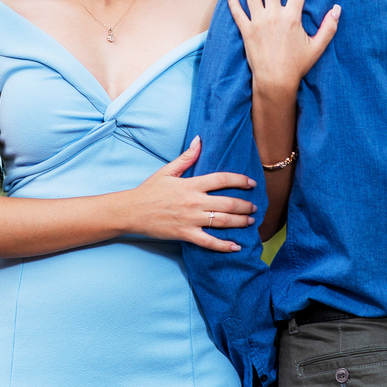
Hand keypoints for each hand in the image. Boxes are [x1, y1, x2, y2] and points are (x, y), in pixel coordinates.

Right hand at [125, 136, 256, 251]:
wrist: (131, 211)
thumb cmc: (149, 190)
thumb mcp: (167, 171)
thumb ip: (187, 157)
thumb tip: (199, 140)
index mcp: (191, 184)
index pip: (222, 179)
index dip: (240, 180)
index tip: (251, 183)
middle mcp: (194, 202)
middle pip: (228, 203)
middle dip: (246, 206)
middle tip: (255, 207)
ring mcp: (190, 220)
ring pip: (222, 221)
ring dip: (240, 222)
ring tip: (250, 222)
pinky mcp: (185, 235)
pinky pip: (209, 242)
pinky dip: (224, 246)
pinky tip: (236, 246)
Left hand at [227, 0, 339, 93]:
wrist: (275, 81)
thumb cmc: (297, 65)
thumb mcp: (317, 46)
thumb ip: (329, 27)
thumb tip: (337, 9)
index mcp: (292, 17)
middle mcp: (274, 16)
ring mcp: (258, 22)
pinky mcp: (247, 31)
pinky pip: (238, 13)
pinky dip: (233, 3)